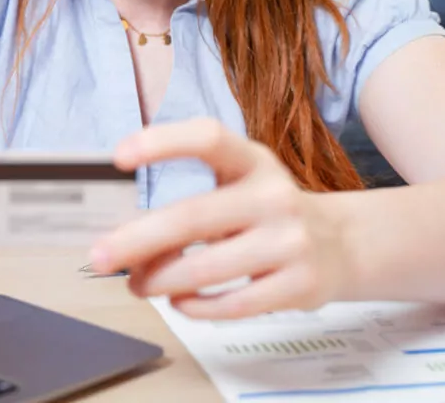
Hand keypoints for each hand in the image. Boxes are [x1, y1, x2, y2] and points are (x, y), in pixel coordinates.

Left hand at [88, 118, 351, 319]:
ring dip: (160, 280)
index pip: (208, 138)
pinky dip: (194, 306)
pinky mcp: (299, 285)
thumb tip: (127, 239)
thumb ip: (193, 199)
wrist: (343, 244)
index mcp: (253, 161)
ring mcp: (290, 242)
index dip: (163, 142)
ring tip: (136, 284)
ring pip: (207, 268)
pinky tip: (178, 301)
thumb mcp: (241, 183)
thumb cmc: (267, 211)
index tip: (118, 156)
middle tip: (100, 255)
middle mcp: (274, 196)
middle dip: (138, 240)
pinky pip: (232, 304)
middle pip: (194, 216)